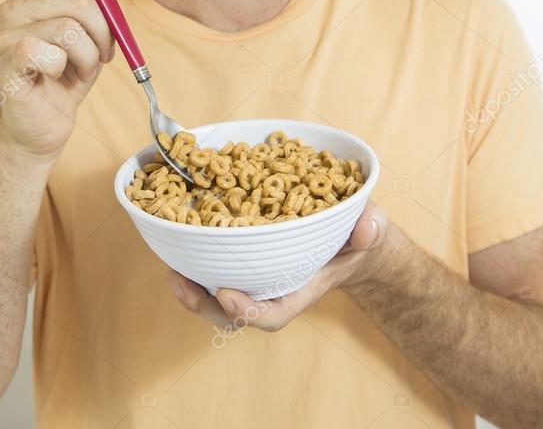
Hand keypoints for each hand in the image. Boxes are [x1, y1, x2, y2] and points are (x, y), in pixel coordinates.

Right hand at [0, 0, 131, 161]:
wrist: (47, 121)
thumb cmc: (69, 69)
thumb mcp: (98, 24)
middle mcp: (12, 9)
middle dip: (103, 28)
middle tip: (104, 48)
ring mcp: (3, 38)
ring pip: (68, 30)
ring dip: (89, 54)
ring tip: (82, 67)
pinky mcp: (4, 67)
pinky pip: (48, 54)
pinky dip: (66, 68)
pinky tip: (58, 76)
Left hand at [166, 203, 388, 331]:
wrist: (350, 237)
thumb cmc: (359, 237)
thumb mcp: (371, 231)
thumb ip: (370, 231)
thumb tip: (366, 227)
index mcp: (302, 287)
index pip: (273, 314)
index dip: (248, 312)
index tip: (226, 295)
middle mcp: (275, 288)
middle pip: (234, 313)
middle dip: (205, 305)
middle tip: (179, 284)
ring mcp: (259, 276)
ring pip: (220, 296)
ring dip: (194, 288)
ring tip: (171, 273)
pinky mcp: (247, 258)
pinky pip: (218, 269)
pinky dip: (198, 264)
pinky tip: (179, 246)